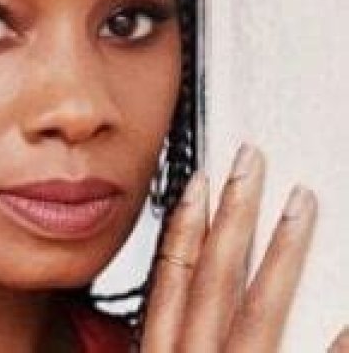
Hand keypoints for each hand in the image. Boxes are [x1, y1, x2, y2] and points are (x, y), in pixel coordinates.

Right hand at [140, 143, 331, 351]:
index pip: (172, 278)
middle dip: (233, 213)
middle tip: (249, 163)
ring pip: (261, 308)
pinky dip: (338, 342)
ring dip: (283, 250)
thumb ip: (169, 342)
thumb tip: (165, 300)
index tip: (198, 182)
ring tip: (301, 203)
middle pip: (216, 277)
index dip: (184, 225)